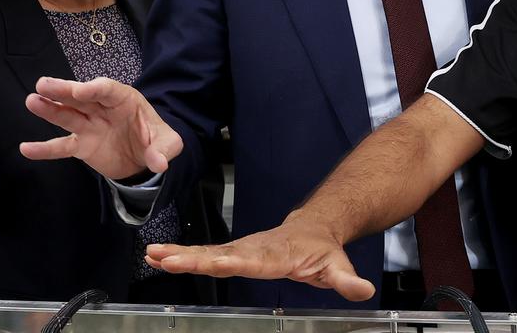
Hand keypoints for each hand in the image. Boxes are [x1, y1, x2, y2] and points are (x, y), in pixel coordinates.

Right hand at [20, 76, 183, 179]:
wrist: (145, 158)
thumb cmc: (155, 140)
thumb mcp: (169, 143)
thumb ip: (164, 150)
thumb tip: (160, 163)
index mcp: (124, 100)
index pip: (107, 90)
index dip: (94, 89)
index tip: (80, 90)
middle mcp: (102, 109)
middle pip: (81, 97)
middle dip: (63, 90)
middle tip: (43, 84)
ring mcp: (90, 126)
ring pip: (67, 115)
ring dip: (50, 109)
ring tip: (32, 100)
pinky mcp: (82, 145)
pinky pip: (61, 146)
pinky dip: (44, 149)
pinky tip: (26, 148)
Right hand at [145, 212, 374, 301]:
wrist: (315, 228)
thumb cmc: (323, 248)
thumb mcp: (339, 266)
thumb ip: (347, 280)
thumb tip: (364, 290)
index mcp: (275, 255)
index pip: (251, 260)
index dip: (233, 262)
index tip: (214, 262)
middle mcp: (253, 250)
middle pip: (219, 254)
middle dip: (191, 258)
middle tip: (164, 257)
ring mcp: (241, 249)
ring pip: (206, 253)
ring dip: (178, 255)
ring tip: (152, 255)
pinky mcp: (233, 252)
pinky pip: (204, 255)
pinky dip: (181, 256)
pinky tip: (159, 257)